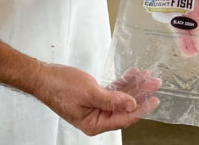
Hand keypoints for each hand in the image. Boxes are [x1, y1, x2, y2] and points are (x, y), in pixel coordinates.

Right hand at [32, 63, 159, 135]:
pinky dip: (122, 82)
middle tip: (154, 83)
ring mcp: (96, 106)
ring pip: (120, 97)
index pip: (124, 118)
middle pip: (125, 107)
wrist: (44, 77)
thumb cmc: (61, 86)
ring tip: (146, 76)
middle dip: (140, 94)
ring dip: (133, 86)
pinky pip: (113, 90)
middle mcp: (97, 117)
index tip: (154, 99)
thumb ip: (112, 100)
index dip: (141, 108)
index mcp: (95, 123)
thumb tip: (132, 105)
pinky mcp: (94, 96)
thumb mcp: (90, 93)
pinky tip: (132, 74)